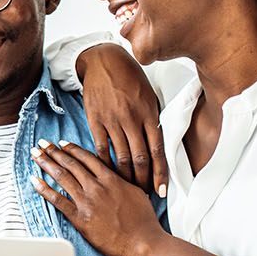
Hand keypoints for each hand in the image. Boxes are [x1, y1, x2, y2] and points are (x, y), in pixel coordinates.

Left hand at [30, 139, 164, 255]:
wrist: (144, 242)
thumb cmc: (144, 222)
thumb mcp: (136, 193)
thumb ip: (121, 182)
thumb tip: (115, 177)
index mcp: (111, 179)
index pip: (87, 158)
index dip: (72, 149)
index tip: (61, 143)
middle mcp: (97, 187)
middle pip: (71, 164)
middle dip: (53, 151)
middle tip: (42, 143)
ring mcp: (87, 201)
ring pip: (62, 177)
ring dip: (46, 163)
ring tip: (35, 155)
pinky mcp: (79, 217)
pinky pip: (57, 200)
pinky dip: (44, 189)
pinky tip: (34, 180)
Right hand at [75, 43, 166, 197]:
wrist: (104, 61)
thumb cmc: (130, 78)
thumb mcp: (150, 96)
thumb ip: (153, 120)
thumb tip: (157, 144)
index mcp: (150, 114)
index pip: (158, 151)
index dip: (160, 174)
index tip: (160, 191)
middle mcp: (132, 120)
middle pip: (140, 158)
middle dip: (142, 180)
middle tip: (143, 194)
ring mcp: (113, 121)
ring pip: (121, 157)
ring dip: (125, 176)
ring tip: (127, 187)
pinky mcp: (95, 120)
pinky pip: (101, 148)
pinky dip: (105, 163)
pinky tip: (107, 173)